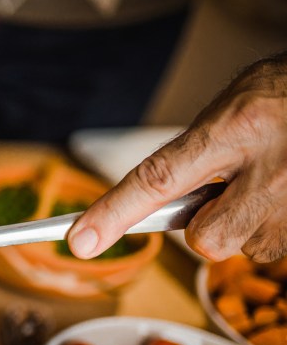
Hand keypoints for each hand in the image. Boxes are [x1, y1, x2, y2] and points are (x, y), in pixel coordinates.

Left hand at [68, 52, 286, 262]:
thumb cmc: (284, 96)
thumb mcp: (233, 108)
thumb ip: (194, 154)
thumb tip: (153, 203)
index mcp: (235, 129)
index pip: (158, 179)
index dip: (114, 215)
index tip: (79, 243)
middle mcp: (268, 172)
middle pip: (206, 240)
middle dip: (207, 226)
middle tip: (229, 190)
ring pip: (243, 247)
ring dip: (248, 223)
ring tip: (273, 180)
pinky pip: (274, 248)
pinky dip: (274, 226)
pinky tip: (286, 192)